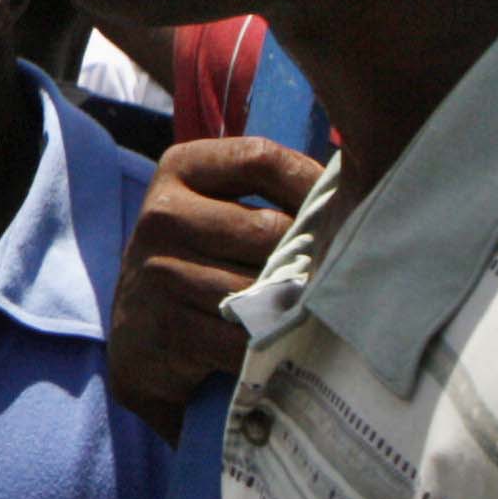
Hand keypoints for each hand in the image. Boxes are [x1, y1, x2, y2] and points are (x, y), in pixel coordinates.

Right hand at [114, 137, 317, 433]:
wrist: (140, 338)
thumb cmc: (202, 262)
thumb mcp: (220, 210)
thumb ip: (272, 192)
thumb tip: (357, 189)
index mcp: (179, 168)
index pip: (261, 158)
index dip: (312, 183)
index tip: (344, 208)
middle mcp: (162, 213)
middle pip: (269, 228)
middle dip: (306, 255)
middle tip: (332, 271)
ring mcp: (160, 271)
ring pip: (261, 286)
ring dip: (291, 302)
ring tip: (308, 306)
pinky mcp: (167, 325)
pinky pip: (244, 332)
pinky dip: (270, 340)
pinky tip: (278, 338)